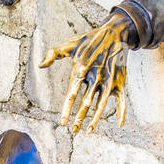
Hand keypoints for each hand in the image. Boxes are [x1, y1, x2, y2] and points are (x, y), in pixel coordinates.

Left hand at [39, 11, 131, 133]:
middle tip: (73, 130)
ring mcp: (109, 80)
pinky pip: (122, 99)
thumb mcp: (70, 43)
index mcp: (81, 69)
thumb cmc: (89, 40)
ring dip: (96, 118)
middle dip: (80, 118)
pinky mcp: (120, 81)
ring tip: (89, 131)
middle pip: (86, 103)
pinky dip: (123, 111)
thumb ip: (54, 53)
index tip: (62, 122)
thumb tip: (41, 65)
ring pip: (102, 104)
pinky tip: (120, 124)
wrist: (114, 32)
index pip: (72, 93)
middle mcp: (96, 77)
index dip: (67, 109)